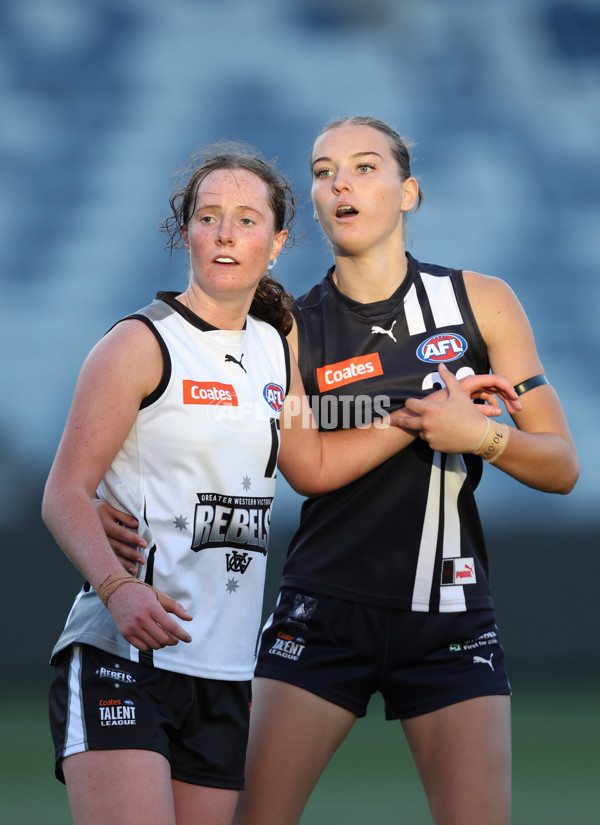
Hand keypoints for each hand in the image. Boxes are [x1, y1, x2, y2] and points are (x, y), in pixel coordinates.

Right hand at [94, 499, 145, 574]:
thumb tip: (137, 524)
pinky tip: (122, 571)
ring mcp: (94, 545)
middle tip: (142, 560)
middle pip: (116, 547)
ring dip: (122, 564)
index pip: (120, 533)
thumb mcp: (110, 508)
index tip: (144, 544)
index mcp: (103, 524)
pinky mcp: (93, 551)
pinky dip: (114, 566)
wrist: (78, 515)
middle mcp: (98, 536)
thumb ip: (124, 516)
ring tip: (134, 570)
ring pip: (109, 556)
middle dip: (130, 554)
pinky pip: (104, 560)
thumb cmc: (98, 510)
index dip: (133, 539)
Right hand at [106, 580, 192, 651]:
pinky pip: (142, 647)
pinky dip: (151, 646)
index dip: (182, 634)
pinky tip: (154, 640)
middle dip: (173, 641)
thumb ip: (176, 607)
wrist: (117, 591)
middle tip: (176, 639)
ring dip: (163, 644)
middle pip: (163, 638)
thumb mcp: (160, 596)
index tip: (188, 639)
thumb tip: (189, 618)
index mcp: (152, 607)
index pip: (171, 626)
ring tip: (165, 638)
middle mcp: (141, 618)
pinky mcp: (125, 634)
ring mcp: (132, 627)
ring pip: (154, 645)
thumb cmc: (141, 593)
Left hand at [390, 364, 509, 452]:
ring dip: (423, 428)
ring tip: (437, 424)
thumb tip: (441, 365)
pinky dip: (433, 437)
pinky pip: (429, 440)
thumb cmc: (469, 413)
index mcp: (430, 409)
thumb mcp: (459, 393)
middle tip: (388, 420)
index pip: (410, 404)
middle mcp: (426, 424)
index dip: (409, 402)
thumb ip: (448, 378)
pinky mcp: (434, 446)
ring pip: (420, 431)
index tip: (408, 403)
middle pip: (406, 421)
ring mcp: (429, 436)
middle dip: (397, 420)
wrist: (479, 435)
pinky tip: (444, 434)